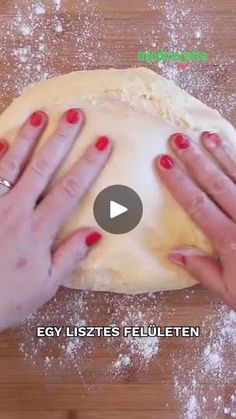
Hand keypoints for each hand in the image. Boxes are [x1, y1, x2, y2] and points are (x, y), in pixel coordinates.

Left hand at [0, 109, 111, 330]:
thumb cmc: (7, 297)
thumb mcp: (45, 284)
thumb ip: (70, 255)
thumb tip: (95, 231)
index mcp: (38, 229)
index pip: (70, 189)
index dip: (89, 164)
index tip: (102, 143)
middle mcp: (16, 210)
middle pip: (43, 168)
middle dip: (61, 139)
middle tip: (75, 114)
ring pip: (12, 164)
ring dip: (27, 138)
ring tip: (39, 115)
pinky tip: (2, 138)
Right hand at [156, 132, 235, 309]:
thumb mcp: (230, 292)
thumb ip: (203, 270)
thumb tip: (174, 252)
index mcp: (231, 240)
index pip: (198, 204)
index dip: (178, 182)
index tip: (163, 163)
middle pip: (217, 183)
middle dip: (196, 159)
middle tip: (179, 139)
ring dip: (223, 154)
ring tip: (208, 136)